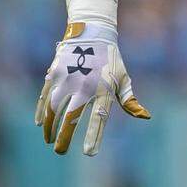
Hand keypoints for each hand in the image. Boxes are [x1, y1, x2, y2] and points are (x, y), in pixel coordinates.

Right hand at [34, 21, 150, 155]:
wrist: (92, 32)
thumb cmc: (111, 60)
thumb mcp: (123, 78)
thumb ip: (130, 100)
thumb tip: (145, 117)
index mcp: (104, 89)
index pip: (99, 118)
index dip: (94, 136)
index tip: (89, 153)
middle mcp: (84, 86)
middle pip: (71, 117)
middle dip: (64, 137)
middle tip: (60, 152)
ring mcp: (67, 79)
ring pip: (54, 109)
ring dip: (50, 127)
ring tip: (49, 140)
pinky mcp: (54, 73)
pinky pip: (45, 97)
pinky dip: (42, 111)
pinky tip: (41, 123)